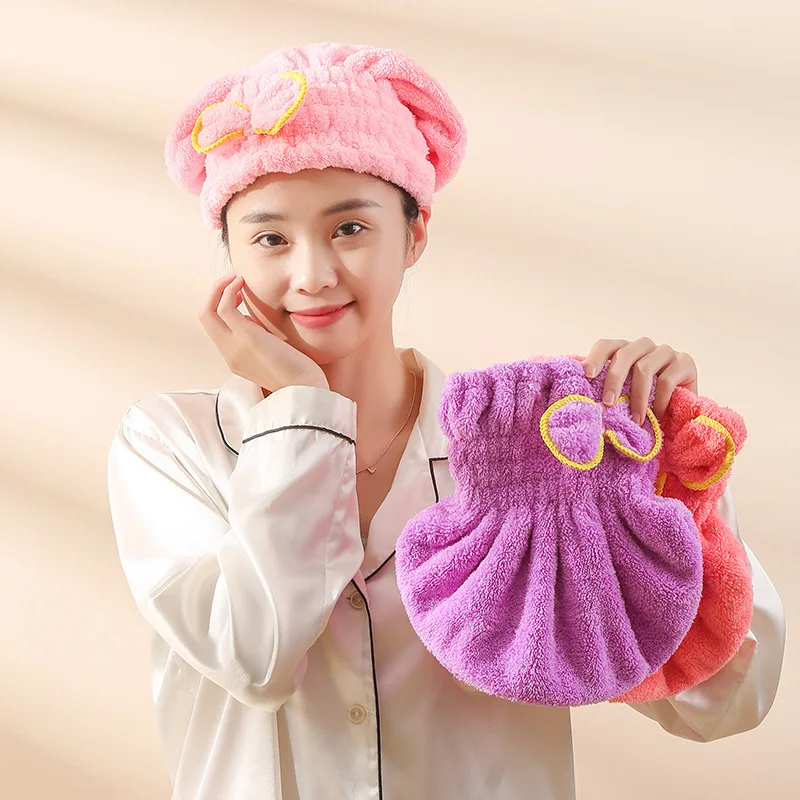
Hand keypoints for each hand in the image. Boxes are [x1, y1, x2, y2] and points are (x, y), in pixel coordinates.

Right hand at [198, 273, 328, 392]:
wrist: (305, 389)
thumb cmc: (297, 372)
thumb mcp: (270, 352)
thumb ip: (257, 338)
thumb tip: (251, 320)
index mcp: (235, 358)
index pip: (215, 328)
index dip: (221, 306)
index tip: (238, 295)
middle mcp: (229, 354)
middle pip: (204, 318)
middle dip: (214, 293)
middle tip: (232, 280)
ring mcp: (234, 347)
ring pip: (207, 311)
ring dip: (220, 288)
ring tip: (236, 278)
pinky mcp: (246, 338)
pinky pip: (225, 307)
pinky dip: (229, 290)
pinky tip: (242, 282)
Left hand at [581, 337, 697, 424]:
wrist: (680, 414)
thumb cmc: (645, 405)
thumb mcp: (624, 396)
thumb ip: (608, 392)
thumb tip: (583, 399)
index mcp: (625, 351)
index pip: (606, 346)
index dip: (596, 357)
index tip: (587, 375)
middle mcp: (644, 347)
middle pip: (624, 354)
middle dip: (614, 380)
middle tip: (607, 404)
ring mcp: (666, 352)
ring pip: (644, 367)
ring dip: (637, 396)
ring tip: (635, 419)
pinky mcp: (686, 362)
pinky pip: (667, 379)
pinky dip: (659, 400)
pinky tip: (656, 415)